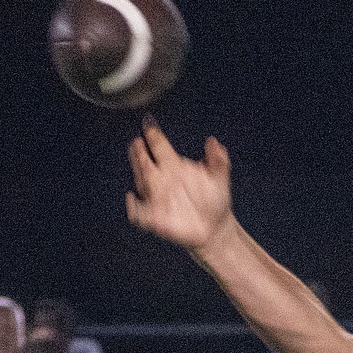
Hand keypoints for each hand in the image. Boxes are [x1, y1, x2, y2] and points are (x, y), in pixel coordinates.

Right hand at [126, 118, 235, 254]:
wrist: (215, 228)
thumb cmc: (215, 201)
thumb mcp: (220, 179)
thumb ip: (218, 161)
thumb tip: (214, 142)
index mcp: (175, 166)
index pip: (160, 147)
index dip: (154, 136)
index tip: (149, 124)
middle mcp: (162, 179)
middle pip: (145, 162)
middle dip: (140, 153)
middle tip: (138, 143)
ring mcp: (157, 197)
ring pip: (141, 182)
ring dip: (139, 174)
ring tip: (140, 166)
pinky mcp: (154, 217)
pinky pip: (139, 212)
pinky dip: (134, 207)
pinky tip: (133, 199)